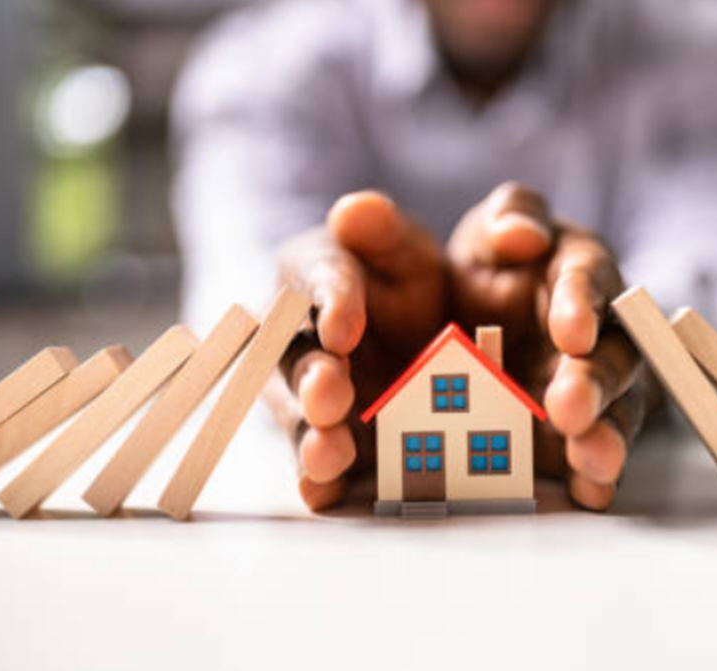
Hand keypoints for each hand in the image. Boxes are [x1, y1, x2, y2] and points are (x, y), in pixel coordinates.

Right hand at [266, 192, 446, 508]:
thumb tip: (355, 210)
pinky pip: (316, 466)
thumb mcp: (402, 248)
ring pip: (300, 417)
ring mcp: (308, 398)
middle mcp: (296, 339)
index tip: (345, 325)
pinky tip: (324, 495)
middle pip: (297, 358)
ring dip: (310, 435)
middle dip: (314, 378)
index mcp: (311, 275)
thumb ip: (383, 230)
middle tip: (331, 393)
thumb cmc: (401, 281)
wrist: (420, 337)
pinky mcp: (329, 443)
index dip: (330, 301)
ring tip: (329, 453)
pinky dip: (318, 482)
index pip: (317, 277)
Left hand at [445, 183, 661, 509]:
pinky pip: (596, 457)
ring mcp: (597, 389)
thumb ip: (511, 217)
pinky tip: (590, 493)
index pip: (588, 281)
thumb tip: (521, 233)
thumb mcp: (493, 229)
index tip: (570, 330)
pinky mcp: (581, 435)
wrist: (483, 318)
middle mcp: (603, 333)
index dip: (582, 306)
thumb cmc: (501, 263)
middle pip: (612, 357)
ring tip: (591, 458)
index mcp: (581, 272)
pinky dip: (596, 477)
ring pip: (616, 411)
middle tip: (570, 405)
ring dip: (606, 435)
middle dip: (594, 382)